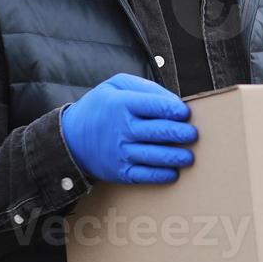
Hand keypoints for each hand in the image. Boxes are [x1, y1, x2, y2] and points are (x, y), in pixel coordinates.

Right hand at [60, 73, 197, 184]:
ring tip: (189, 156)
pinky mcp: (119, 171)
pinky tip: (173, 172)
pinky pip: (144, 175)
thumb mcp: (117, 86)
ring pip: (154, 155)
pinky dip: (161, 175)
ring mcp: (120, 152)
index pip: (156, 106)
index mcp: (122, 103)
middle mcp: (121, 128)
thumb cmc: (102, 108)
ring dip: (176, 156)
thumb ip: (147, 88)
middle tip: (193, 135)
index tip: (185, 114)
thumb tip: (175, 101)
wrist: (69, 138)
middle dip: (180, 133)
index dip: (175, 110)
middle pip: (159, 132)